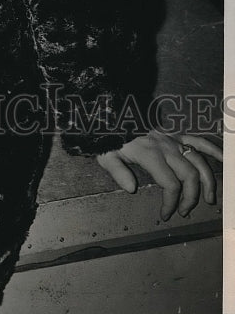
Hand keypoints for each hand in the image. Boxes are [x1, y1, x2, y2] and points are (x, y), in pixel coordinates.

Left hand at [96, 130, 222, 220]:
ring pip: (198, 162)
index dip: (171, 203)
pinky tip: (224, 160)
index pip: (170, 184)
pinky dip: (213, 150)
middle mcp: (166, 147)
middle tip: (184, 211)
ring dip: (207, 182)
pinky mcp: (176, 134)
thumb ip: (117, 171)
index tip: (166, 214)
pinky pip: (198, 140)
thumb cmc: (110, 138)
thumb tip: (131, 188)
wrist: (115, 116)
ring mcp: (173, 139)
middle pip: (189, 175)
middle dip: (191, 197)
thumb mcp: (106, 155)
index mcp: (150, 154)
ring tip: (208, 199)